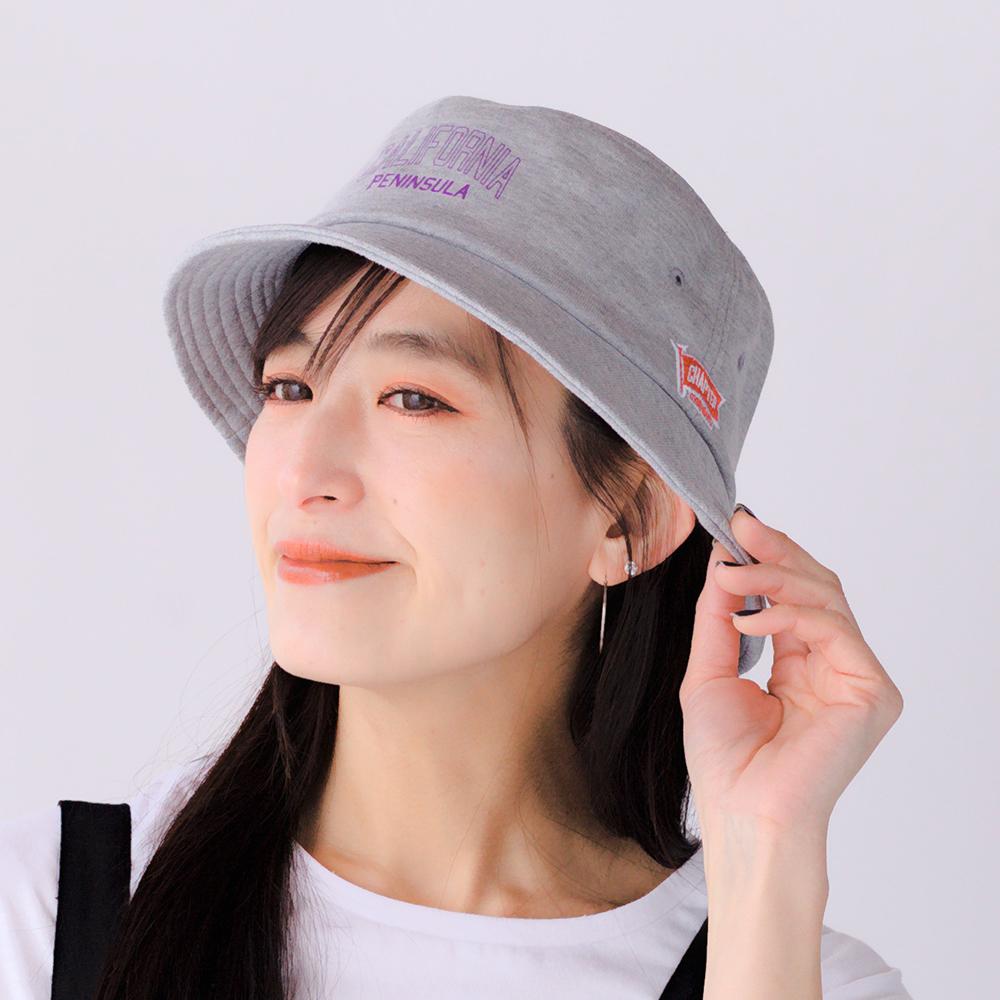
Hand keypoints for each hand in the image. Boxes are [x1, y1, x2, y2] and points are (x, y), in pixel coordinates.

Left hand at [679, 507, 904, 837]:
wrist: (741, 812)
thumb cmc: (725, 758)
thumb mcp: (710, 670)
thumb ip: (718, 616)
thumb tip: (723, 561)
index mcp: (801, 664)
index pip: (794, 595)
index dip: (768, 556)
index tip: (735, 526)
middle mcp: (833, 666)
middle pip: (817, 586)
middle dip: (776, 552)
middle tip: (741, 529)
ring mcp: (855, 677)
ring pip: (826, 598)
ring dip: (774, 578)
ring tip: (730, 575)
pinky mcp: (870, 690)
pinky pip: (833, 629)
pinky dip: (790, 613)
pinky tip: (750, 620)